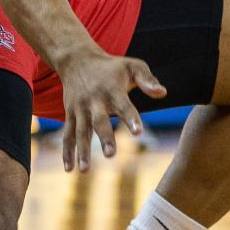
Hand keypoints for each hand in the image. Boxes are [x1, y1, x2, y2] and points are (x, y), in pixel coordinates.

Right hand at [60, 51, 165, 172]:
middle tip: (111, 155)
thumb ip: (147, 80)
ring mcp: (80, 108)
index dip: (131, 118)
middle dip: (105, 138)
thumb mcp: (132, 66)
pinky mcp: (70, 114)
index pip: (124, 105)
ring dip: (82, 150)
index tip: (138, 132)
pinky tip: (69, 169)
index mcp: (112, 89)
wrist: (77, 60)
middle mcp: (95, 100)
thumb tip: (163, 92)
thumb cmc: (112, 67)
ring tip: (85, 170)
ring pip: (81, 131)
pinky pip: (67, 134)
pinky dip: (67, 151)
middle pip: (99, 121)